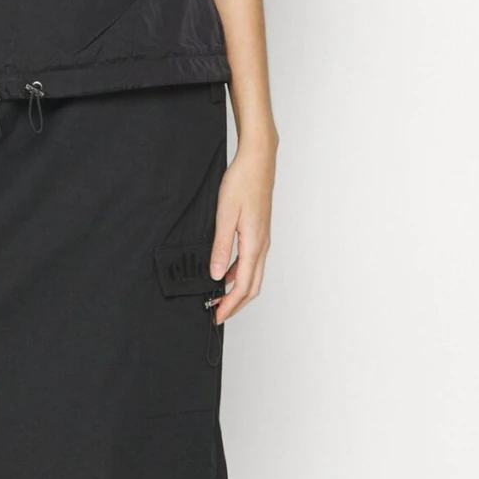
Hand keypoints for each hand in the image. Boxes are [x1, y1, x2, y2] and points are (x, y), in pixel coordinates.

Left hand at [209, 133, 276, 325]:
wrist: (258, 161)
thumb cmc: (242, 183)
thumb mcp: (225, 215)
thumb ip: (220, 248)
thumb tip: (217, 275)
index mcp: (254, 245)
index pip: (243, 287)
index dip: (230, 306)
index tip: (216, 317)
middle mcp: (262, 246)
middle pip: (253, 287)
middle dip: (235, 305)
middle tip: (216, 313)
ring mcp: (263, 240)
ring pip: (254, 276)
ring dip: (237, 291)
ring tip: (218, 297)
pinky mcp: (260, 233)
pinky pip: (252, 262)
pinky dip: (239, 275)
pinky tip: (225, 272)